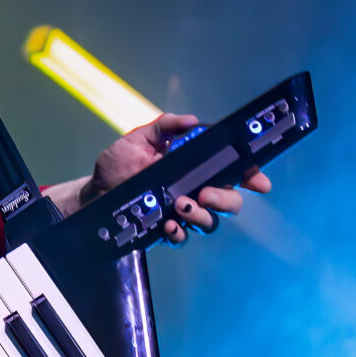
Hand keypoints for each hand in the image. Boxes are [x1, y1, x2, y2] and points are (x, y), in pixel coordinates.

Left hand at [77, 113, 273, 244]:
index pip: (231, 171)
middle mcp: (194, 190)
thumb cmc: (119, 163)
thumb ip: (165, 127)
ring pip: (210, 222)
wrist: (95, 190)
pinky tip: (169, 225)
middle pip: (229, 201)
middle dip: (226, 200)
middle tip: (207, 195)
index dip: (251, 176)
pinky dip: (180, 233)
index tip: (260, 182)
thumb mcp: (139, 139)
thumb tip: (191, 119)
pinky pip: (183, 237)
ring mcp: (181, 212)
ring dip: (203, 216)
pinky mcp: (165, 229)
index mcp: (194, 167)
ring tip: (182, 206)